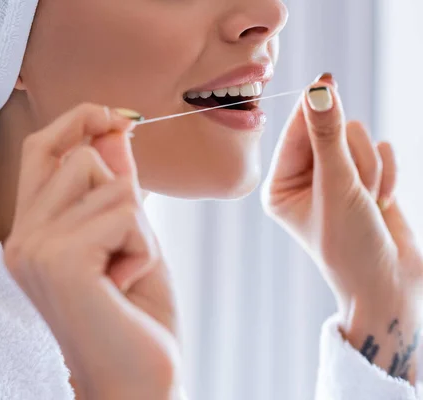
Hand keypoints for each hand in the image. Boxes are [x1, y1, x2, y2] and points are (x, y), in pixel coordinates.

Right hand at [3, 104, 178, 399]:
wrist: (135, 379)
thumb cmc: (134, 313)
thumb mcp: (128, 236)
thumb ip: (116, 182)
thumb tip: (114, 128)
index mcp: (31, 230)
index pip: (40, 149)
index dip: (76, 121)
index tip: (114, 117)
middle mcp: (22, 237)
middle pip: (82, 157)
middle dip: (122, 196)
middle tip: (121, 252)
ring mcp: (36, 248)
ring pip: (112, 183)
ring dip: (138, 229)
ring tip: (123, 272)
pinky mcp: (61, 261)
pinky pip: (127, 213)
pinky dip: (143, 248)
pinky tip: (124, 284)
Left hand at [262, 75, 422, 382]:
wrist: (390, 284)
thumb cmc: (351, 245)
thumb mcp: (337, 187)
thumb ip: (328, 136)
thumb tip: (320, 89)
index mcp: (280, 186)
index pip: (295, 133)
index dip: (312, 108)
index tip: (327, 80)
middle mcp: (302, 179)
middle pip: (329, 131)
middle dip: (351, 158)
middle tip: (357, 188)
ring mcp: (334, 178)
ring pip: (357, 138)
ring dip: (370, 168)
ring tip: (369, 201)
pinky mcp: (362, 178)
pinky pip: (378, 149)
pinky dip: (387, 172)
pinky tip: (383, 199)